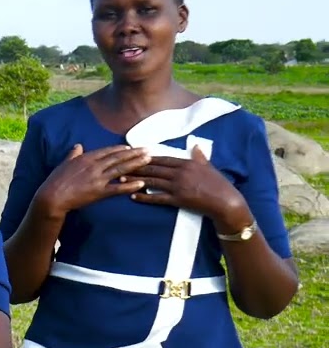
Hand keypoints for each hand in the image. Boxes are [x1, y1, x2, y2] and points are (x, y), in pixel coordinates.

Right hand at [35, 144, 151, 217]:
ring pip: (121, 169)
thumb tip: (78, 145)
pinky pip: (118, 188)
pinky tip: (141, 183)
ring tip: (149, 160)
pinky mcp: (99, 191)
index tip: (131, 147)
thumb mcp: (64, 163)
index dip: (121, 149)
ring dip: (137, 164)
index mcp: (86, 158)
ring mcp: (98, 178)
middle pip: (118, 157)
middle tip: (148, 150)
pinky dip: (130, 185)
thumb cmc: (56, 180)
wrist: (52, 196)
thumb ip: (73, 154)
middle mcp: (94, 166)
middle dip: (135, 153)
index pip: (108, 151)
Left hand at [127, 145, 250, 229]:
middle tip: (121, 165)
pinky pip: (157, 198)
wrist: (226, 202)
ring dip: (136, 180)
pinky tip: (133, 196)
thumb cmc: (219, 184)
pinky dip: (144, 197)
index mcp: (187, 163)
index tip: (134, 154)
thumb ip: (199, 156)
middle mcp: (181, 173)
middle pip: (154, 169)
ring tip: (121, 178)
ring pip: (152, 182)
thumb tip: (196, 145)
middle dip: (136, 167)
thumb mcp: (209, 167)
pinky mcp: (178, 200)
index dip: (147, 157)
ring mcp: (178, 187)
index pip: (163, 159)